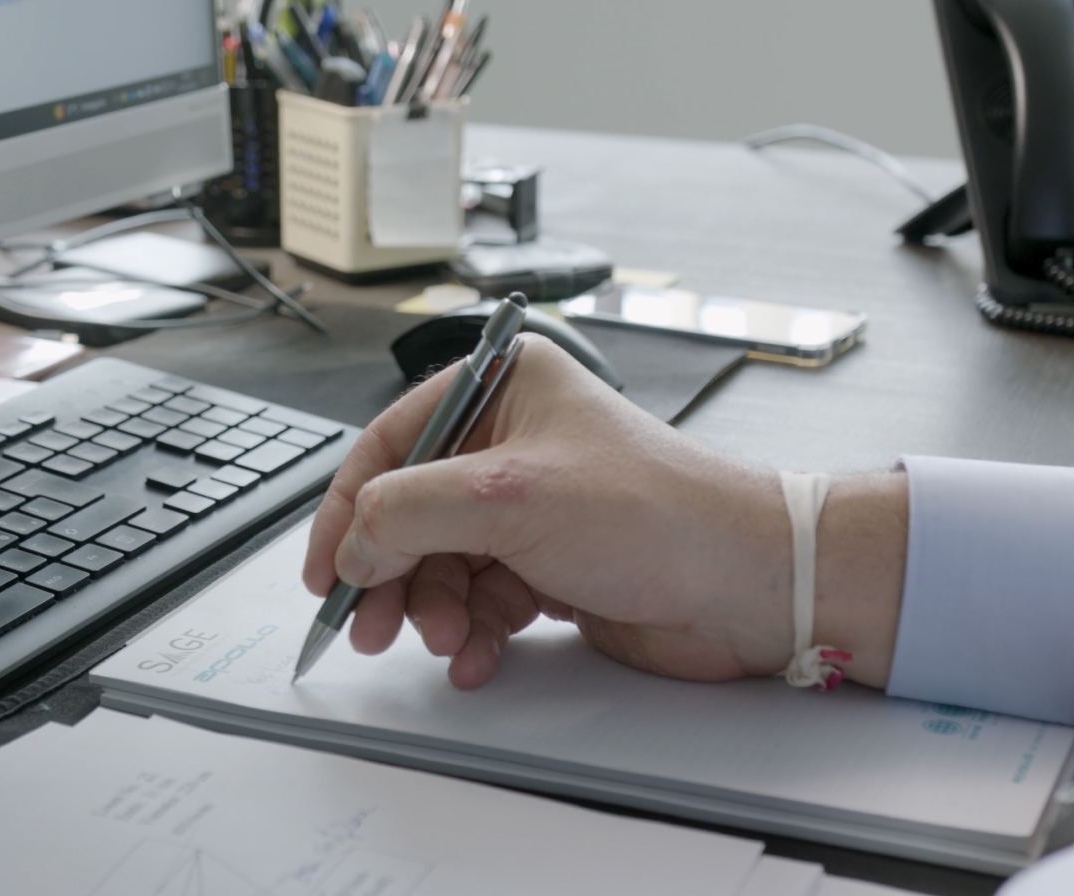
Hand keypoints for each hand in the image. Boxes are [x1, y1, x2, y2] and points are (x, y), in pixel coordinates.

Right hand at [302, 335, 798, 688]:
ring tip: (445, 639)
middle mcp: (513, 441)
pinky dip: (469, 630)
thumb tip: (351, 544)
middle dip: (390, 573)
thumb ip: (408, 512)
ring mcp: (531, 506)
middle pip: (410, 511)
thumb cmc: (657, 513)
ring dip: (433, 608)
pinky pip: (480, 597)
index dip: (348, 509)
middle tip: (370, 625)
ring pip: (441, 562)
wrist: (747, 584)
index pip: (391, 444)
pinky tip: (474, 654)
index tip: (325, 568)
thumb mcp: (508, 496)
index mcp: (502, 388)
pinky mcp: (549, 562)